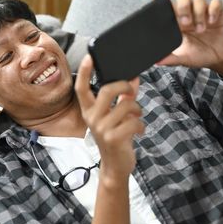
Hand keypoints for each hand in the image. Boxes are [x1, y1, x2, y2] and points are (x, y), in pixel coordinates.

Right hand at [75, 55, 143, 179]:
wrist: (115, 167)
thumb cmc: (116, 138)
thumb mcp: (117, 116)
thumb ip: (124, 97)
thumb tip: (134, 79)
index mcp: (89, 111)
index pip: (81, 88)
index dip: (84, 72)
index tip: (89, 57)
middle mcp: (92, 118)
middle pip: (106, 90)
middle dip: (123, 86)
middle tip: (131, 89)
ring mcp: (102, 129)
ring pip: (126, 105)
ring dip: (137, 109)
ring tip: (137, 117)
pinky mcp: (114, 138)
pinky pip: (134, 122)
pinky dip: (141, 125)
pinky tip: (138, 131)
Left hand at [153, 0, 222, 74]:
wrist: (220, 59)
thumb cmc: (200, 56)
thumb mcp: (184, 59)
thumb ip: (171, 59)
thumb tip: (157, 61)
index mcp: (178, 23)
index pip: (168, 7)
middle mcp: (190, 14)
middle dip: (183, 7)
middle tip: (185, 23)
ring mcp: (204, 12)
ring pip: (198, 0)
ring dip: (198, 14)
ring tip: (201, 30)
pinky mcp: (218, 13)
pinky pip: (216, 3)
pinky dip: (213, 10)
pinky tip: (212, 22)